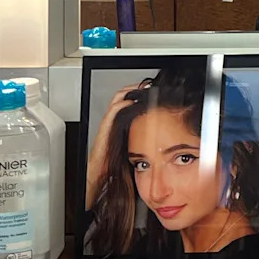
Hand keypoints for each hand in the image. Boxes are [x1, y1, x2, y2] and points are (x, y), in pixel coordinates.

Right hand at [85, 84, 142, 209]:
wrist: (100, 173)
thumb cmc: (114, 162)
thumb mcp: (132, 145)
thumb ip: (141, 136)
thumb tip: (159, 133)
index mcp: (119, 123)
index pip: (127, 102)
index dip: (138, 93)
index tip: (150, 90)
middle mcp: (113, 121)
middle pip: (122, 97)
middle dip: (134, 89)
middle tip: (147, 85)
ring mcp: (108, 124)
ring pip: (117, 101)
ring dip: (128, 92)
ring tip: (141, 88)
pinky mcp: (105, 128)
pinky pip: (112, 112)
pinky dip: (122, 104)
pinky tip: (131, 100)